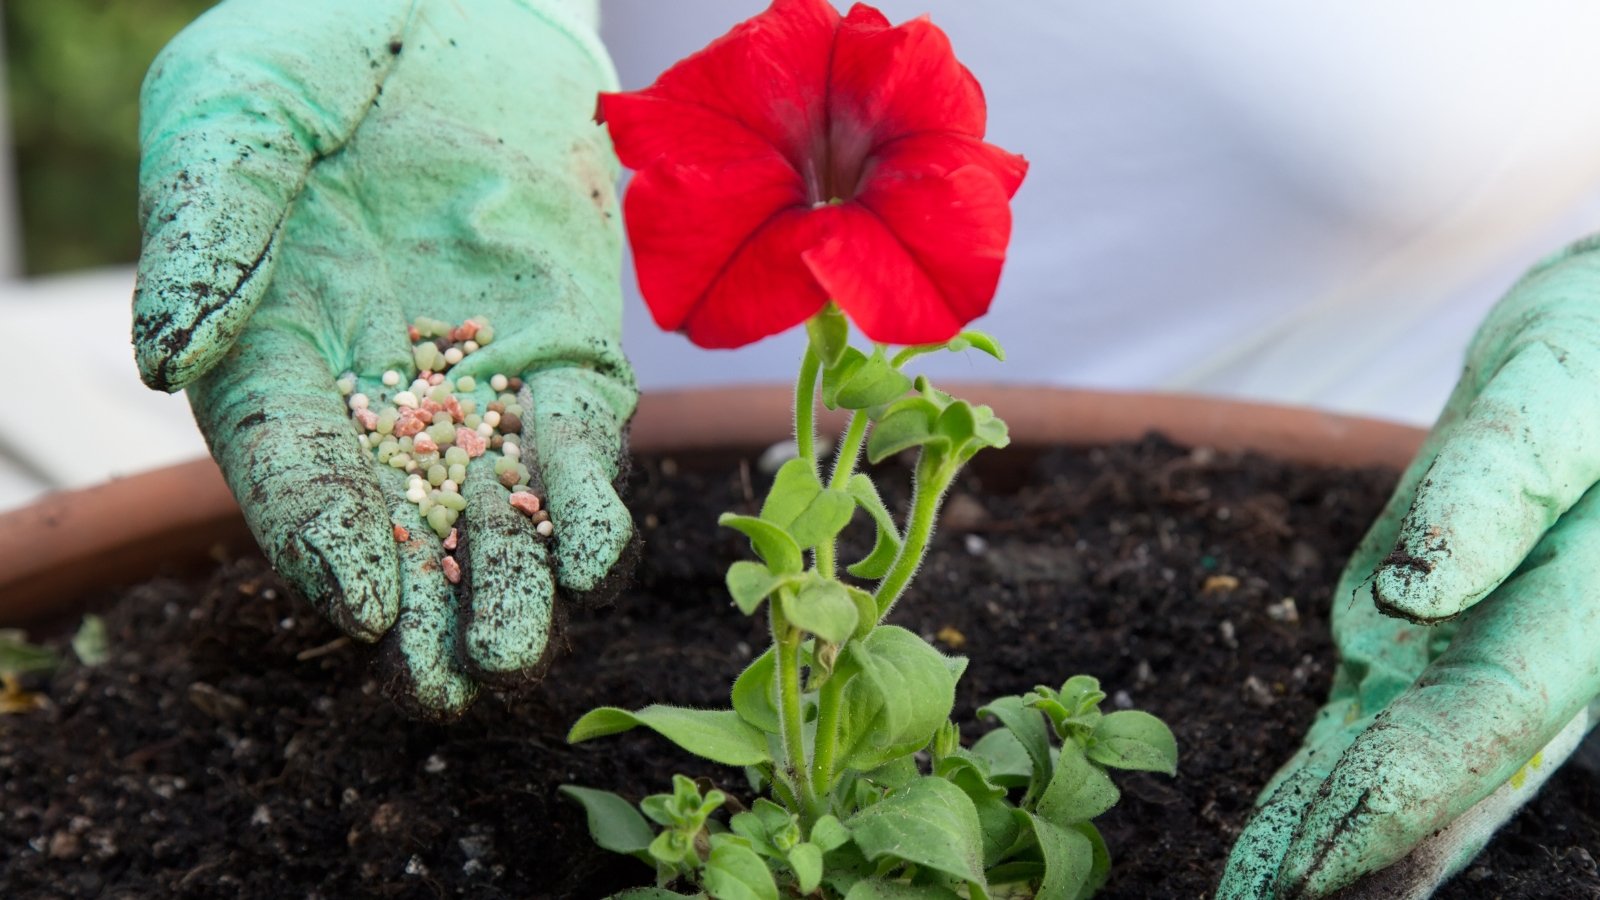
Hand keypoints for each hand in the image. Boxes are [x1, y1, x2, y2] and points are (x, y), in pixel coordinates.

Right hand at [132, 0, 635, 717]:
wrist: (459, 7)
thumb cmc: (321, 42)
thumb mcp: (239, 106)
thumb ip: (210, 224)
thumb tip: (173, 360)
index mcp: (273, 349)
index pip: (288, 464)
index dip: (317, 537)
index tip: (359, 603)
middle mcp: (374, 389)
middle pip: (392, 522)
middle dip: (418, 605)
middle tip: (443, 683)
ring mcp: (477, 379)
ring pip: (491, 509)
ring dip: (505, 582)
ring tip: (514, 649)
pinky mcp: (564, 353)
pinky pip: (575, 442)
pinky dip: (583, 496)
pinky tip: (591, 549)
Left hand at [1218, 236, 1599, 897]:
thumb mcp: (1557, 389)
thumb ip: (1493, 485)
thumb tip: (1408, 590)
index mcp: (1577, 611)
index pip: (1476, 726)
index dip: (1393, 802)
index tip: (1305, 871)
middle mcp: (1526, 651)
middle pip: (1431, 771)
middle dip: (1341, 850)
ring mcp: (1471, 646)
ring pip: (1399, 759)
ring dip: (1327, 831)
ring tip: (1251, 895)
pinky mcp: (1429, 627)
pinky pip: (1380, 716)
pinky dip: (1333, 776)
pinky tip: (1290, 831)